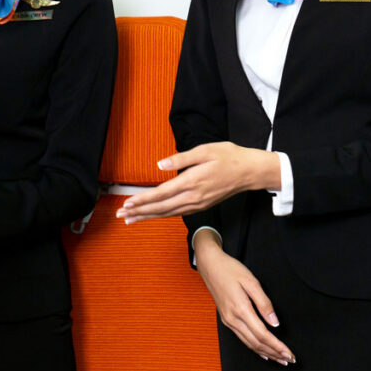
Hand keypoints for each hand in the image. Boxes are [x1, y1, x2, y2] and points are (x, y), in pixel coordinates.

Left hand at [116, 142, 279, 220]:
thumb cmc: (228, 157)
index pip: (162, 193)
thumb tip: (160, 164)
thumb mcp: (204, 150)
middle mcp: (193, 196)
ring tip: (130, 219)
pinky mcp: (201, 205)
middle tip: (120, 215)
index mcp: (192, 181)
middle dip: (139, 211)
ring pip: (168, 213)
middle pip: (161, 207)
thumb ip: (181, 158)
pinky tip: (152, 215)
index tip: (127, 203)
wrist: (250, 172)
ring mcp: (198, 203)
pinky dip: (161, 215)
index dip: (143, 199)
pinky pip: (177, 212)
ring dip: (148, 216)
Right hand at [194, 235, 294, 365]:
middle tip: (289, 359)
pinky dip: (254, 348)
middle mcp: (232, 318)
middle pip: (256, 343)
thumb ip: (264, 303)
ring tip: (279, 359)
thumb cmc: (230, 269)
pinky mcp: (226, 319)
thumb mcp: (251, 281)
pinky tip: (262, 352)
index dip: (277, 346)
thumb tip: (275, 323)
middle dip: (274, 353)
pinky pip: (242, 338)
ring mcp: (228, 320)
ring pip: (249, 343)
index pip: (263, 334)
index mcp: (240, 309)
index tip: (289, 353)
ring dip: (265, 353)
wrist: (209, 265)